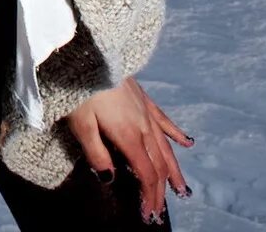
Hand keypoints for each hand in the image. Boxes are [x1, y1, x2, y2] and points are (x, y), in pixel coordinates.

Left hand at [63, 75, 193, 222]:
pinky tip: (187, 142)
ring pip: (166, 147)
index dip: (149, 196)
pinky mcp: (143, 97)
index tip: (148, 214)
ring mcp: (145, 110)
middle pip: (158, 164)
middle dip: (160, 191)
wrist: (87, 51)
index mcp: (128, 134)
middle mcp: (143, 125)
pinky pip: (165, 120)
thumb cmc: (78, 88)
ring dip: (174, 171)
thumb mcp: (80, 124)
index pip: (145, 173)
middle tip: (159, 213)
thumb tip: (111, 179)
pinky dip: (176, 134)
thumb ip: (97, 153)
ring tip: (183, 191)